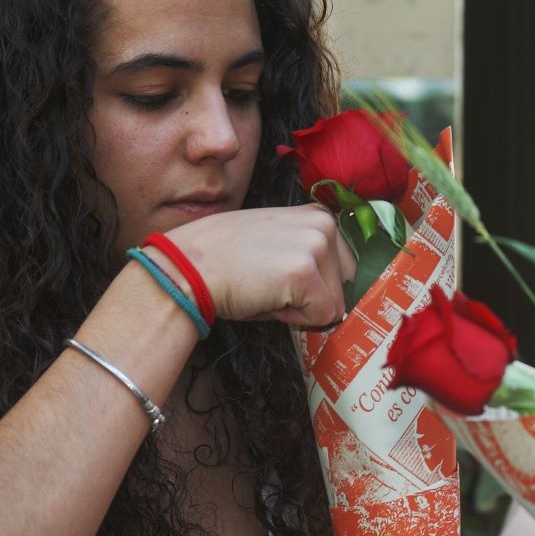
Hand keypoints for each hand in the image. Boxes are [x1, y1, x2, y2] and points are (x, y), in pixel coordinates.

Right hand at [163, 206, 356, 327]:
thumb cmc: (228, 262)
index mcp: (319, 216)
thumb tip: (338, 293)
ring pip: (335, 304)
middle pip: (346, 286)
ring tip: (267, 288)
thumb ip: (311, 254)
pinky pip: (321, 316)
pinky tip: (266, 298)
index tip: (282, 277)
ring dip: (303, 308)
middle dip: (314, 297)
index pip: (346, 268)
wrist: (189, 267)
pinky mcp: (305, 272)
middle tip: (273, 284)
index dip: (316, 285)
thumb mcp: (279, 242)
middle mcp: (324, 224)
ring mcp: (316, 246)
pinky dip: (295, 319)